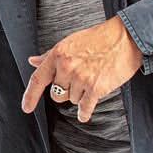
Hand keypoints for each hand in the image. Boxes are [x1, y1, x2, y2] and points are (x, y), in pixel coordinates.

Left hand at [22, 16, 142, 121]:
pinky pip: (84, 107)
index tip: (26, 108)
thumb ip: (50, 55)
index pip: (38, 79)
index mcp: (58, 55)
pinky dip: (84, 112)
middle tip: (78, 80)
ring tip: (92, 80)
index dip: (30, 96)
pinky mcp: (96, 88)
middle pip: (56, 94)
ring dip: (80, 95)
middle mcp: (67, 67)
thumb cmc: (98, 39)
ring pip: (72, 100)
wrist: (126, 38)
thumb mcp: (70, 42)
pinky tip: (84, 113)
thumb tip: (33, 61)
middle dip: (65, 91)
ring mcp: (81, 78)